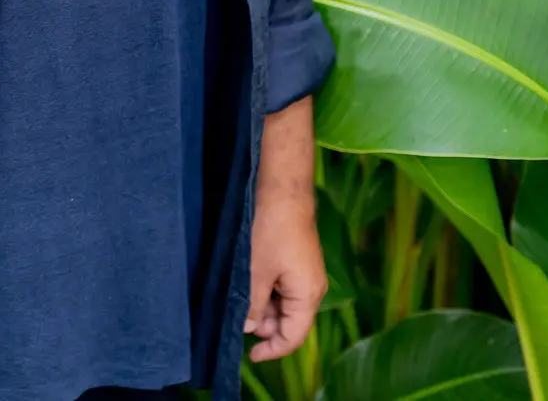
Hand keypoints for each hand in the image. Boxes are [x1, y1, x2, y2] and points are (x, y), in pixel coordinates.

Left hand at [245, 182, 324, 361]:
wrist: (282, 191)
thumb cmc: (271, 230)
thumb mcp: (256, 271)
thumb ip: (251, 303)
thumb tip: (248, 328)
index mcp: (308, 296)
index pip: (294, 336)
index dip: (273, 349)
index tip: (250, 355)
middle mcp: (311, 288)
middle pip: (289, 321)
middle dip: (263, 325)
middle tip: (235, 316)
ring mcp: (305, 275)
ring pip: (282, 304)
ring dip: (261, 306)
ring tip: (237, 296)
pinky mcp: (296, 262)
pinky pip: (281, 287)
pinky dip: (264, 291)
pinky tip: (246, 282)